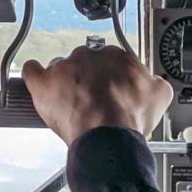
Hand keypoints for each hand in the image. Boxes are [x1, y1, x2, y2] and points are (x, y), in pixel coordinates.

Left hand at [22, 46, 172, 145]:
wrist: (107, 135)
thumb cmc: (129, 117)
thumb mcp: (159, 96)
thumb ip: (155, 83)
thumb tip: (155, 83)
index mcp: (116, 57)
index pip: (111, 59)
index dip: (111, 76)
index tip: (111, 87)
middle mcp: (88, 57)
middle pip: (84, 62)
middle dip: (87, 78)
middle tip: (92, 98)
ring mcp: (64, 68)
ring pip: (60, 68)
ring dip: (62, 81)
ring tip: (67, 100)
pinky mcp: (44, 83)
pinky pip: (32, 71)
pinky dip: (33, 74)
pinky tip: (35, 78)